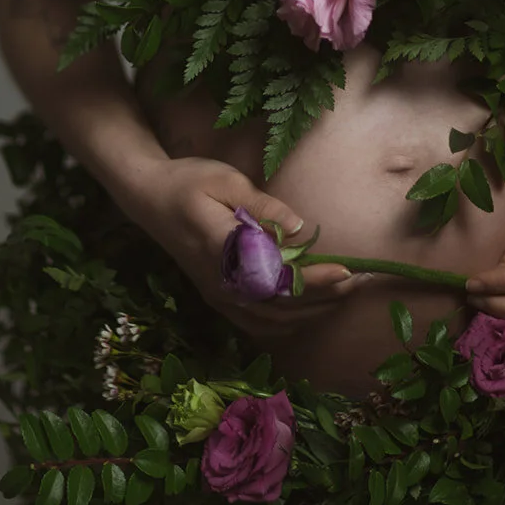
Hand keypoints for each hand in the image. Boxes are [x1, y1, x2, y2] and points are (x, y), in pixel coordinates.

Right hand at [128, 155, 367, 342]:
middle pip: (278, 301)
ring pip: (269, 318)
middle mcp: (221, 279)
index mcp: (223, 247)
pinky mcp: (216, 295)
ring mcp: (217, 292)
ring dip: (308, 312)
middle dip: (321, 296)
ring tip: (340, 297)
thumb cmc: (188, 181)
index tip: (345, 270)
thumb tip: (302, 229)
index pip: (276, 273)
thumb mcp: (226, 180)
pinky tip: (305, 315)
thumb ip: (264, 207)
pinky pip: (253, 322)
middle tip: (356, 283)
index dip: (313, 278)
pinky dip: (282, 323)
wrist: (148, 198)